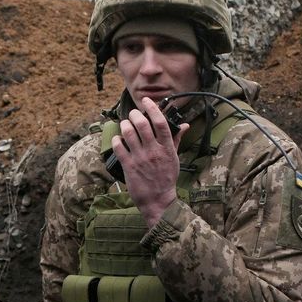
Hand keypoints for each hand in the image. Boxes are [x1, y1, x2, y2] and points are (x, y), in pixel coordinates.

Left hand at [111, 97, 189, 227]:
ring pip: (129, 133)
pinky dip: (117, 140)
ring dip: (125, 125)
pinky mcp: (129, 166)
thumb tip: (184, 125)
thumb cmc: (166, 178)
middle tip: (133, 115)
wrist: (157, 200)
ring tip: (125, 125)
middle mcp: (153, 151)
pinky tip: (118, 139)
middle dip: (135, 115)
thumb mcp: (174, 158)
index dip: (153, 108)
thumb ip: (176, 140)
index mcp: (166, 148)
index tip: (147, 101)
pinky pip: (119, 147)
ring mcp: (140, 158)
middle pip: (142, 125)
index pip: (161, 123)